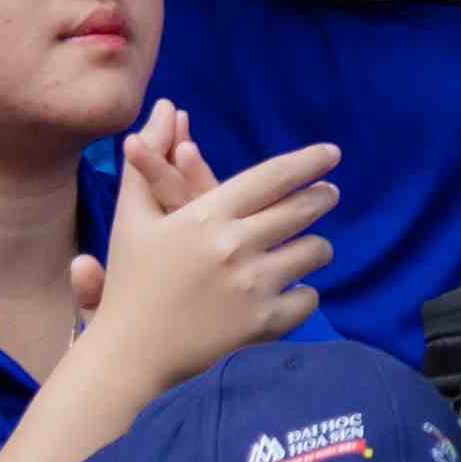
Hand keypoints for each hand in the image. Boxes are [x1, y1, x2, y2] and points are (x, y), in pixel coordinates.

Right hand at [66, 104, 337, 403]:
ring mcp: (251, 286)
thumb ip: (150, 160)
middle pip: (303, 210)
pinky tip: (289, 289)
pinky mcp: (263, 323)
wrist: (129, 354)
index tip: (331, 155)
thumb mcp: (134, 218)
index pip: (273, 177)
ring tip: (306, 247)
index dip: (308, 163)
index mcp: (204, 217)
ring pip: (315, 252)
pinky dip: (302, 293)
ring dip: (314, 248)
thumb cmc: (132, 280)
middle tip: (327, 196)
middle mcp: (232, 247)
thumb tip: (167, 107)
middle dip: (321, 199)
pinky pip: (309, 296)